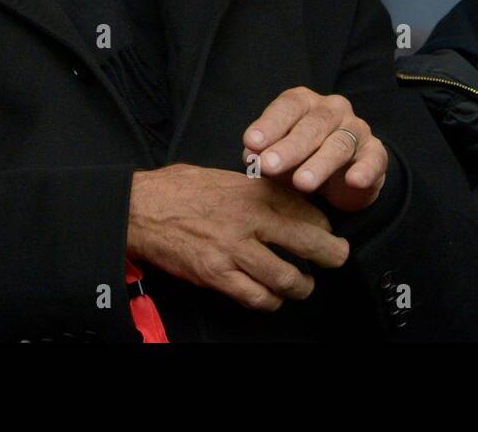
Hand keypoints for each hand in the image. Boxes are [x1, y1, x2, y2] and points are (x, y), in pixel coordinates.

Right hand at [126, 163, 348, 311]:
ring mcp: (233, 250)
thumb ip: (257, 189)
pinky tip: (270, 296)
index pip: (308, 210)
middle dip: (332, 255)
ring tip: (302, 284)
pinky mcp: (216, 275)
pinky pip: (256, 297)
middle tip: (337, 258)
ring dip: (301, 286)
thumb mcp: (226, 177)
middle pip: (309, 243)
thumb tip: (286, 200)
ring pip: (287, 278)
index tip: (327, 230)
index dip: (325, 225)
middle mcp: (249, 220)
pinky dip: (269, 301)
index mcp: (254, 191)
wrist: (140, 208)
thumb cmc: (180, 189)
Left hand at [241, 87, 387, 211]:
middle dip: (289, 147)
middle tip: (269, 166)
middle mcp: (332, 110)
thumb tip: (249, 155)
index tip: (251, 143)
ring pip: (339, 144)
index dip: (269, 125)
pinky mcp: (375, 153)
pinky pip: (373, 160)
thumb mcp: (278, 155)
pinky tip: (354, 181)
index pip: (287, 107)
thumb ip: (263, 153)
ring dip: (319, 164)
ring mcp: (356, 130)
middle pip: (312, 125)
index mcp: (305, 103)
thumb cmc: (301, 158)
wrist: (343, 176)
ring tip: (302, 182)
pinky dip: (364, 171)